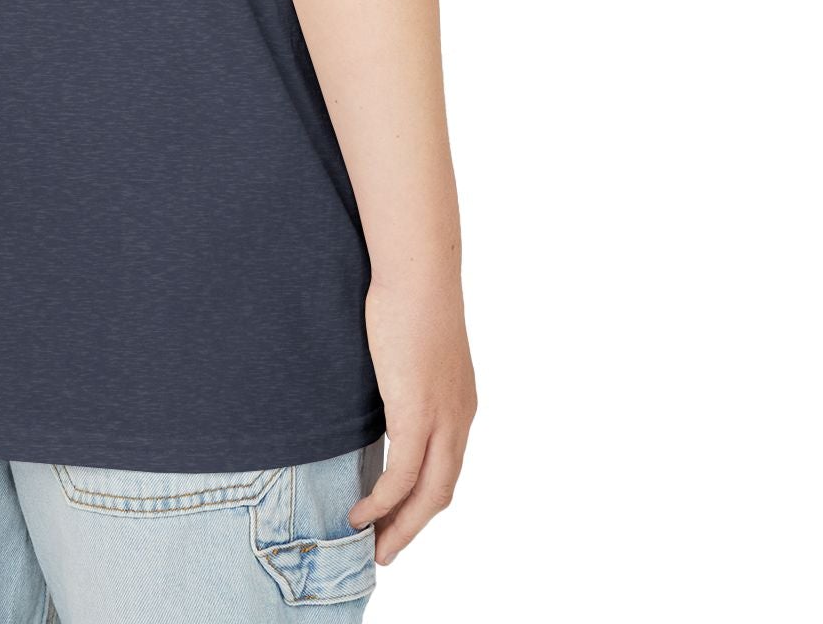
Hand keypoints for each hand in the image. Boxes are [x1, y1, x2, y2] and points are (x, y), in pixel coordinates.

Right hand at [348, 271, 476, 563]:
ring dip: (400, 527)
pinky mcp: (417, 413)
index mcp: (460, 403)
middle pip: (442, 492)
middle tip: (385, 550)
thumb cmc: (410, 293)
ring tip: (374, 546)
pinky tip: (362, 513)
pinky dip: (383, 502)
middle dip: (413, 527)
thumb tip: (384, 384)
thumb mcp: (412, 346)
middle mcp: (459, 418)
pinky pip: (402, 476)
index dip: (424, 500)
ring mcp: (442, 419)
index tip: (398, 518)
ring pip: (428, 495)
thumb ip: (405, 374)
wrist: (418, 270)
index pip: (447, 468)